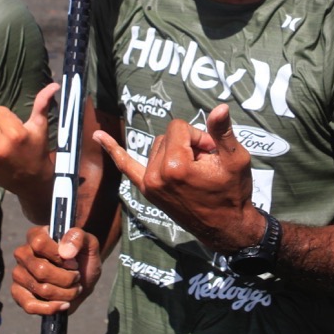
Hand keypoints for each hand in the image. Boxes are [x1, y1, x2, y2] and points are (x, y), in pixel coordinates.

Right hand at [10, 225, 101, 314]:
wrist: (82, 278)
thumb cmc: (83, 258)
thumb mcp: (89, 243)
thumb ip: (79, 238)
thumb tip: (65, 252)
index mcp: (36, 235)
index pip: (39, 243)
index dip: (59, 256)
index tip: (74, 263)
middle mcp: (23, 253)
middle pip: (41, 270)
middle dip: (66, 278)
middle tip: (77, 277)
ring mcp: (19, 274)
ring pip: (40, 289)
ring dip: (65, 293)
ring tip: (74, 289)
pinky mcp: (19, 294)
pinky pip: (29, 306)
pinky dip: (51, 308)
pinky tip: (64, 304)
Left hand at [93, 103, 261, 251]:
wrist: (226, 227)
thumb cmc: (233, 192)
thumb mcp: (234, 160)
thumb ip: (222, 132)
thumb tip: (220, 107)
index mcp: (175, 165)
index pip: (179, 127)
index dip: (199, 136)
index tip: (212, 152)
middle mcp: (156, 174)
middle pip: (167, 136)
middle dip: (188, 143)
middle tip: (206, 163)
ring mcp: (148, 183)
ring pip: (157, 147)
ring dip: (175, 151)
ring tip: (194, 170)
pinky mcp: (147, 190)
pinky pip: (126, 166)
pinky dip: (114, 151)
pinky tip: (98, 136)